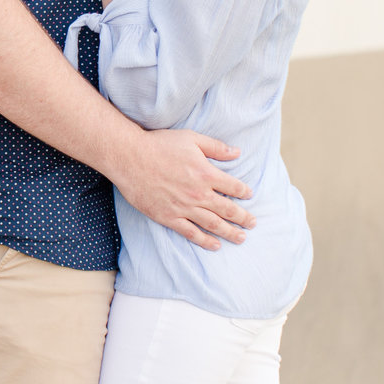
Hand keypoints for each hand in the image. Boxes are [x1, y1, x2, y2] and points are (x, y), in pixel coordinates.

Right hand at [115, 129, 254, 250]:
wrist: (130, 158)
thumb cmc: (160, 145)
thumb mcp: (191, 138)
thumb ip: (216, 147)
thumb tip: (237, 152)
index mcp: (206, 173)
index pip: (233, 187)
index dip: (244, 192)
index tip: (249, 195)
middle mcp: (198, 194)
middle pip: (227, 209)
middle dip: (243, 218)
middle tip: (252, 223)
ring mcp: (184, 208)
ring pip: (213, 224)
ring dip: (229, 233)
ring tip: (241, 238)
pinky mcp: (169, 217)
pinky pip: (191, 233)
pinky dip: (205, 241)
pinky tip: (215, 246)